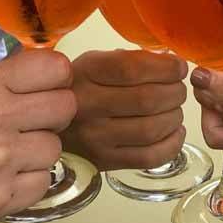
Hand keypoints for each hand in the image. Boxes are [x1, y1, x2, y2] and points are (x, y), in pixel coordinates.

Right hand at [0, 50, 75, 222]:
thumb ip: (7, 78)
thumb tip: (50, 67)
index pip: (55, 68)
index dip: (58, 80)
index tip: (49, 90)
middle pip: (66, 107)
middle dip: (55, 116)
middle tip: (34, 125)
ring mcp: (0, 160)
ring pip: (55, 148)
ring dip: (38, 154)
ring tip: (9, 156)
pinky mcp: (0, 198)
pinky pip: (42, 183)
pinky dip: (27, 184)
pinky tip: (3, 180)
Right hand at [63, 50, 187, 170]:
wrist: (43, 126)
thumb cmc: (80, 88)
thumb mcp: (93, 62)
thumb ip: (129, 60)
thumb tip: (171, 62)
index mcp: (86, 73)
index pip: (133, 68)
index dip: (165, 67)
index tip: (179, 66)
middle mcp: (88, 106)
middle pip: (148, 99)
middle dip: (175, 91)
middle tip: (179, 88)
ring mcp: (96, 138)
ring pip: (152, 129)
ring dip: (175, 116)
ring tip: (174, 109)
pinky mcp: (105, 162)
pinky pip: (149, 158)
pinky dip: (172, 144)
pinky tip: (174, 131)